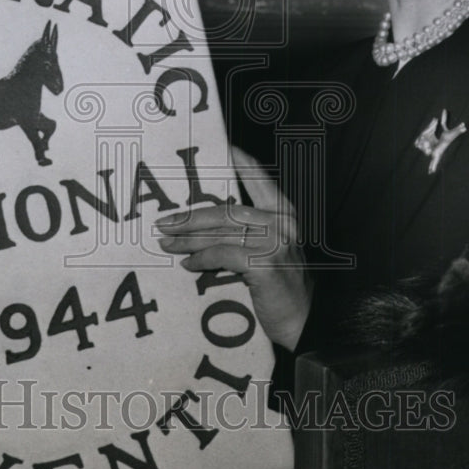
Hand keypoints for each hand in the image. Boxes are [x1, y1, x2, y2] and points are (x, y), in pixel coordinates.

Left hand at [155, 145, 311, 351]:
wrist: (305, 322)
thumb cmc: (283, 287)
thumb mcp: (271, 251)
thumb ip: (250, 231)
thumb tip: (206, 224)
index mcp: (284, 212)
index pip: (260, 177)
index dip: (241, 161)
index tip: (223, 146)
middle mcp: (281, 221)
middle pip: (226, 210)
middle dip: (190, 217)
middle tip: (163, 222)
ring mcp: (275, 241)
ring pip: (219, 232)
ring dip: (188, 239)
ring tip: (167, 243)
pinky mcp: (265, 264)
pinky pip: (222, 255)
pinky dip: (201, 259)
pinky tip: (188, 264)